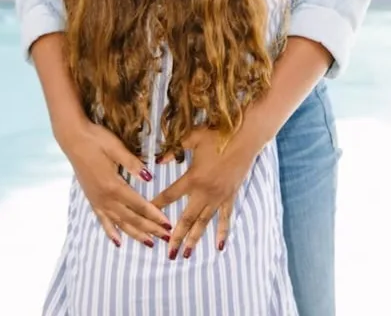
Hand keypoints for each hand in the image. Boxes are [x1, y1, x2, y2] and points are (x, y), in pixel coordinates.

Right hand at [59, 120, 172, 247]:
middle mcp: (105, 198)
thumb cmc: (95, 139)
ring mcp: (97, 200)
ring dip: (135, 234)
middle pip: (132, 218)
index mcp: (114, 185)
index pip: (139, 205)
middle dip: (150, 229)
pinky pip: (102, 220)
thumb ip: (132, 163)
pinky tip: (117, 241)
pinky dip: (111, 232)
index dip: (155, 216)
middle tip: (166, 238)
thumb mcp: (115, 147)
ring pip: (119, 223)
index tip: (168, 225)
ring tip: (149, 243)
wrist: (72, 138)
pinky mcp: (91, 199)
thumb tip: (149, 178)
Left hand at [152, 128, 256, 258]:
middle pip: (187, 218)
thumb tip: (157, 160)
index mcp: (193, 178)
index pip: (170, 195)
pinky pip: (225, 218)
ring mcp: (219, 197)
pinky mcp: (230, 197)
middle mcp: (205, 192)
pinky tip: (219, 246)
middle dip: (176, 236)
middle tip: (168, 253)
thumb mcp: (192, 138)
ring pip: (204, 223)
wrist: (244, 139)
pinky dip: (222, 233)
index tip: (146, 216)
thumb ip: (173, 150)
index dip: (157, 205)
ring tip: (186, 255)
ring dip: (194, 239)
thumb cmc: (217, 136)